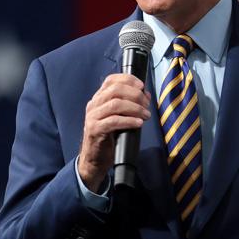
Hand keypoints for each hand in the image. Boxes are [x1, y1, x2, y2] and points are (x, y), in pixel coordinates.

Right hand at [77, 74, 150, 192]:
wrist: (95, 159)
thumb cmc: (108, 137)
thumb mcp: (118, 117)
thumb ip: (128, 105)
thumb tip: (145, 95)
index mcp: (98, 99)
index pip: (111, 80)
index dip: (128, 80)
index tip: (142, 86)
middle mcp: (93, 105)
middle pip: (115, 90)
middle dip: (135, 95)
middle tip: (147, 104)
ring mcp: (92, 117)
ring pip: (115, 104)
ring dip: (135, 108)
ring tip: (145, 115)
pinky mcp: (94, 130)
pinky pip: (113, 121)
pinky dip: (129, 121)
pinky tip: (138, 124)